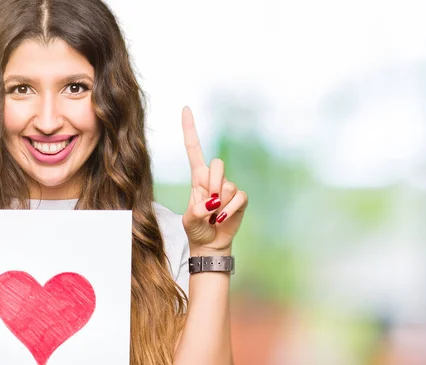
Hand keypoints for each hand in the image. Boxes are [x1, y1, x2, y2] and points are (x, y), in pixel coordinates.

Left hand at [180, 106, 248, 254]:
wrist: (209, 243)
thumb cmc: (196, 229)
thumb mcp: (189, 220)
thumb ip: (196, 210)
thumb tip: (213, 202)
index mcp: (197, 177)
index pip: (194, 148)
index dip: (190, 129)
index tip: (186, 108)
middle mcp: (213, 179)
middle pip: (218, 164)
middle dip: (213, 183)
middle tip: (208, 204)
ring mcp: (228, 188)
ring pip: (228, 184)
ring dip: (220, 203)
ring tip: (213, 215)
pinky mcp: (240, 198)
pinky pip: (238, 197)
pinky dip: (230, 210)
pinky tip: (223, 219)